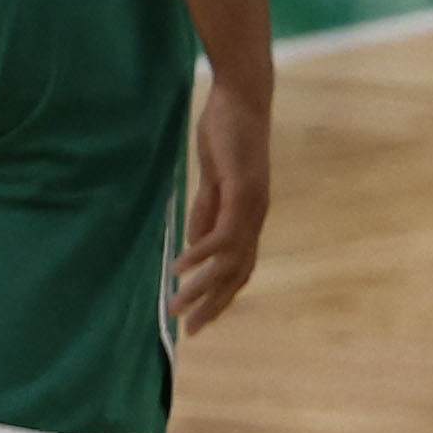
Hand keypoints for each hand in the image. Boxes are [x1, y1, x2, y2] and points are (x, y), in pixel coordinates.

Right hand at [171, 73, 269, 333]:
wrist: (242, 101)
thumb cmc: (227, 137)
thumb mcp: (212, 182)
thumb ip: (206, 212)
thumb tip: (195, 245)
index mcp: (249, 218)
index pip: (240, 268)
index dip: (223, 295)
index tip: (202, 318)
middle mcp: (255, 218)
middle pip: (238, 274)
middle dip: (213, 304)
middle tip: (190, 331)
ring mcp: (251, 206)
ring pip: (229, 260)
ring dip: (202, 286)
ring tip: (177, 306)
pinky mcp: (240, 191)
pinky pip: (221, 232)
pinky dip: (201, 254)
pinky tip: (180, 268)